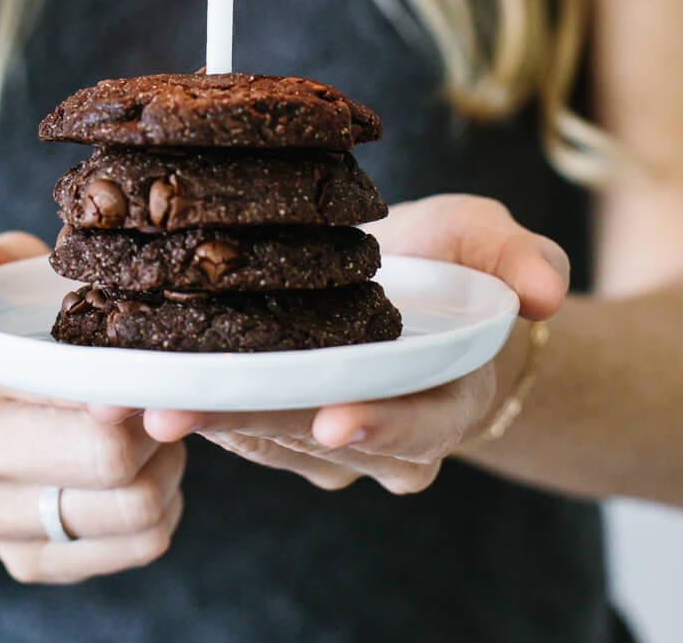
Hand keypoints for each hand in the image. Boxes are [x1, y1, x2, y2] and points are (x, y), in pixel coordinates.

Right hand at [0, 231, 185, 582]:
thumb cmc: (15, 332)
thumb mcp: (4, 278)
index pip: (68, 382)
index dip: (129, 375)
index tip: (156, 362)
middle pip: (107, 456)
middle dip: (156, 425)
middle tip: (164, 397)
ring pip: (134, 508)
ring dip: (168, 466)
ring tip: (159, 431)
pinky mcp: (25, 561)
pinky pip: (138, 547)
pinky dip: (163, 510)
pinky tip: (148, 475)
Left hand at [88, 195, 569, 496]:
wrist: (418, 294)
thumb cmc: (460, 268)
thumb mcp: (498, 244)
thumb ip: (523, 259)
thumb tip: (545, 287)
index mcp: (440, 399)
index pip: (412, 426)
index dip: (376, 425)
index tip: (333, 420)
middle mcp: (376, 433)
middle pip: (310, 438)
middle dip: (246, 421)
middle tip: (179, 405)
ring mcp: (316, 432)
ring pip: (258, 433)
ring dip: (201, 412)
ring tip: (141, 387)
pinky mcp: (266, 411)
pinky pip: (228, 411)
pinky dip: (187, 391)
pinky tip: (136, 371)